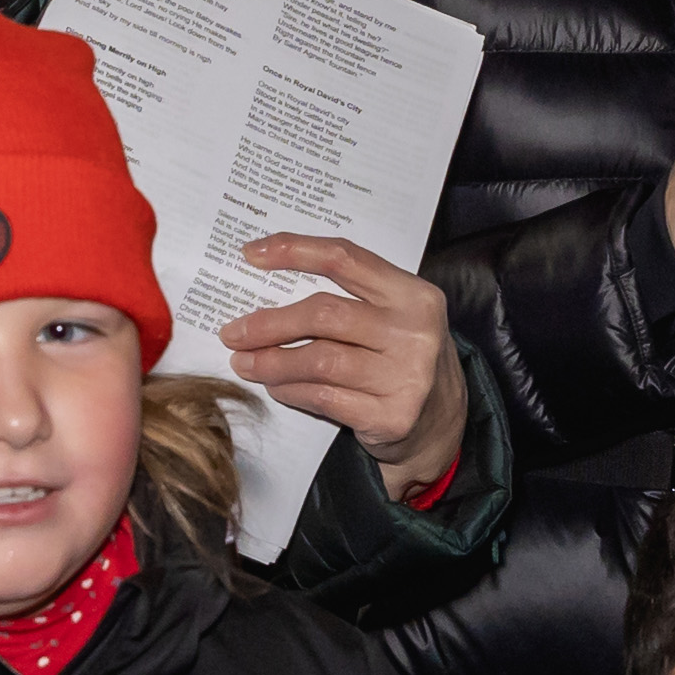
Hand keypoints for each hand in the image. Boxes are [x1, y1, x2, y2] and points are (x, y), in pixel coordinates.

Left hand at [224, 236, 472, 497]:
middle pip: (324, 313)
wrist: (442, 423)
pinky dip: (291, 391)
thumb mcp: (392, 317)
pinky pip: (324, 397)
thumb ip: (348, 298)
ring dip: (272, 362)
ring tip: (244, 362)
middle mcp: (413, 331)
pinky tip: (275, 387)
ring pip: (319, 360)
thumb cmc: (402, 358)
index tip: (250, 254)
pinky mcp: (391, 416)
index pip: (345, 258)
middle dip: (269, 323)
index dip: (294, 251)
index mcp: (413, 294)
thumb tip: (269, 281)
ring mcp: (405, 376)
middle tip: (233, 332)